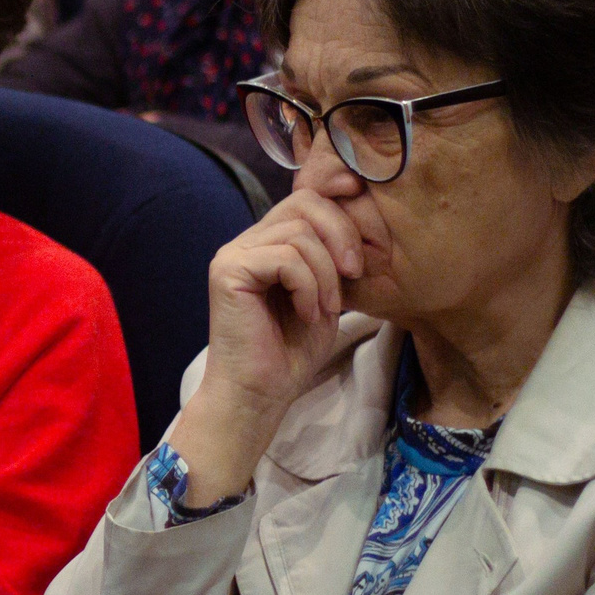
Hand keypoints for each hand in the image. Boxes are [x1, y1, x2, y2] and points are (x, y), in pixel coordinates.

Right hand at [166, 190, 363, 506]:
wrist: (259, 393)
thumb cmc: (291, 352)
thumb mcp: (325, 296)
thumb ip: (332, 259)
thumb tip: (361, 221)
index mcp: (266, 244)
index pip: (306, 201)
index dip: (340, 210)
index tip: (365, 239)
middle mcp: (245, 242)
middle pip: (304, 204)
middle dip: (341, 236)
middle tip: (354, 275)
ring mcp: (233, 254)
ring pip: (299, 233)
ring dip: (326, 273)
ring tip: (325, 308)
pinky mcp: (228, 271)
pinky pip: (286, 259)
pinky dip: (308, 286)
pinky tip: (306, 313)